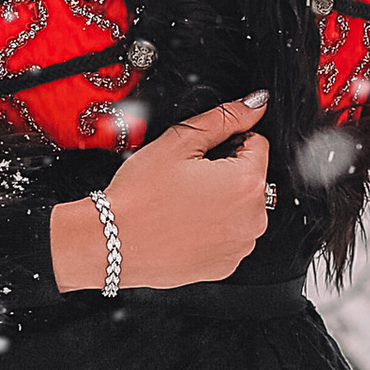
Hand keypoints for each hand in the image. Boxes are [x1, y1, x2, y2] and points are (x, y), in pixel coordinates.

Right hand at [48, 94, 270, 292]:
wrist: (112, 242)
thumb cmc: (141, 195)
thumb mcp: (180, 142)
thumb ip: (225, 118)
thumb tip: (256, 104)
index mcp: (248, 183)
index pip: (257, 144)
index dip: (227, 142)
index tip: (200, 155)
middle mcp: (253, 219)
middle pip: (251, 178)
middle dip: (226, 172)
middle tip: (187, 179)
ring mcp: (240, 246)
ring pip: (241, 208)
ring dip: (221, 201)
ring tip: (183, 203)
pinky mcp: (225, 266)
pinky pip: (229, 236)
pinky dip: (213, 229)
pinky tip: (184, 224)